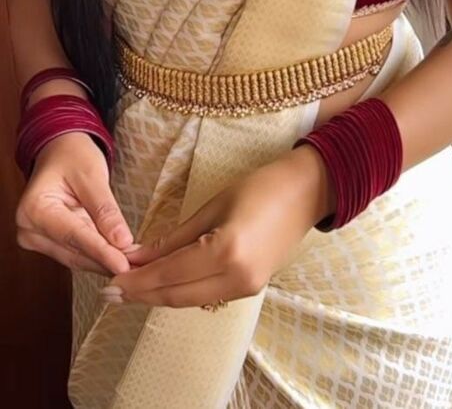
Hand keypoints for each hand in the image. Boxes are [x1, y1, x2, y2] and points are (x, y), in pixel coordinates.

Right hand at [15, 132, 137, 275]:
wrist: (59, 151)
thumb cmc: (72, 155)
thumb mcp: (92, 174)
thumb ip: (105, 209)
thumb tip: (122, 241)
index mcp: (35, 209)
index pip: (73, 236)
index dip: (101, 252)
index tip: (124, 265)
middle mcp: (29, 229)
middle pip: (74, 251)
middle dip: (107, 260)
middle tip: (138, 267)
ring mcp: (36, 239)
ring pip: (76, 257)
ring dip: (105, 261)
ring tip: (134, 265)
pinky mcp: (48, 243)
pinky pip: (76, 253)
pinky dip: (99, 255)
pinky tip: (120, 258)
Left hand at [105, 146, 331, 307]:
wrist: (306, 192)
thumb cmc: (260, 187)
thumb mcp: (212, 206)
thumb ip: (174, 237)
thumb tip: (136, 256)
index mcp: (226, 252)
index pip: (170, 274)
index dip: (137, 280)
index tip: (109, 279)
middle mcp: (236, 278)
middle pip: (176, 295)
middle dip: (141, 294)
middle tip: (110, 291)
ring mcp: (246, 287)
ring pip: (189, 299)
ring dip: (158, 295)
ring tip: (129, 289)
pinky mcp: (250, 288)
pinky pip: (206, 295)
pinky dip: (180, 292)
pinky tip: (162, 284)